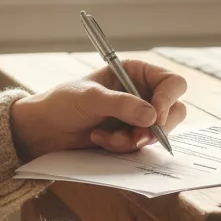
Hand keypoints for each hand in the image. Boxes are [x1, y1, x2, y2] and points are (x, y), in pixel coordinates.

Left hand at [9, 59, 188, 160]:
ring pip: (158, 133)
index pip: (172, 83)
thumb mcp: (91, 98)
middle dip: (155, 127)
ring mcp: (137, 117)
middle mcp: (142, 93)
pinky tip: (99, 140)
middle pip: (175, 111)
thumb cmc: (63, 103)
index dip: (168, 100)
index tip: (155, 118)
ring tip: (104, 137)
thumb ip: (121, 105)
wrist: (45, 130)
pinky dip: (121, 147)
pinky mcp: (130, 137)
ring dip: (132, 140)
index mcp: (136, 73)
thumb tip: (152, 117)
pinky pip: (141, 147)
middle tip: (136, 136)